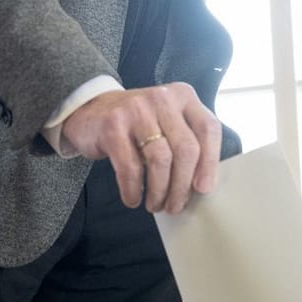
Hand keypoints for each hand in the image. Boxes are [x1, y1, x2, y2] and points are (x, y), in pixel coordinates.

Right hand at [59, 83, 220, 213]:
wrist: (91, 110)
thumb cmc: (138, 124)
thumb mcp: (168, 122)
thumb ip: (187, 141)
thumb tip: (202, 185)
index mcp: (184, 96)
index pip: (208, 129)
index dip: (210, 163)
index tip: (203, 189)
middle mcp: (163, 99)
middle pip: (186, 148)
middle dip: (183, 185)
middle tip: (175, 206)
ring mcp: (137, 109)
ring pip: (160, 159)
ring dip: (159, 190)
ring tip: (155, 205)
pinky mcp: (113, 125)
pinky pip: (130, 166)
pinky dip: (133, 188)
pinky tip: (133, 198)